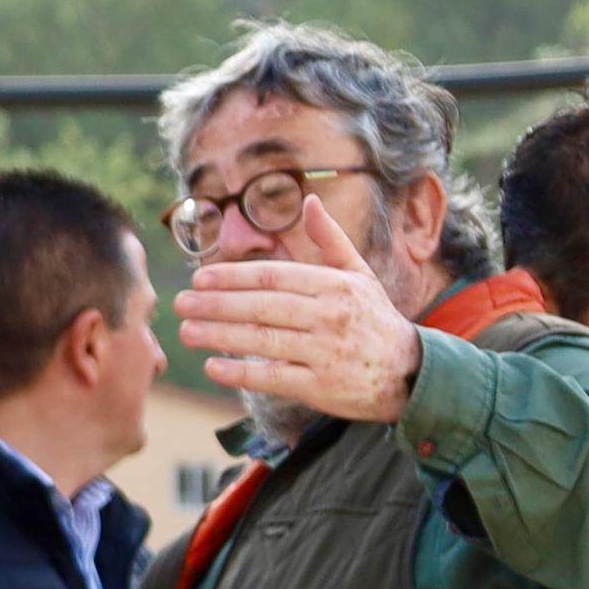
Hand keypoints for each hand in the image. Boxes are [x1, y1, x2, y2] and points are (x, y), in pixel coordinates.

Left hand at [174, 187, 426, 423]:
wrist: (408, 371)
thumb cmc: (373, 319)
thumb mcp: (359, 274)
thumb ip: (330, 239)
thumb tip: (309, 201)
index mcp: (335, 286)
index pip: (275, 277)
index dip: (235, 277)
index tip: (200, 278)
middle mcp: (330, 316)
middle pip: (263, 307)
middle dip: (217, 304)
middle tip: (179, 303)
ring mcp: (326, 352)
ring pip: (264, 341)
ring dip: (220, 336)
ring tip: (186, 331)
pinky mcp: (322, 386)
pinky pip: (275, 378)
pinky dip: (242, 373)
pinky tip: (213, 367)